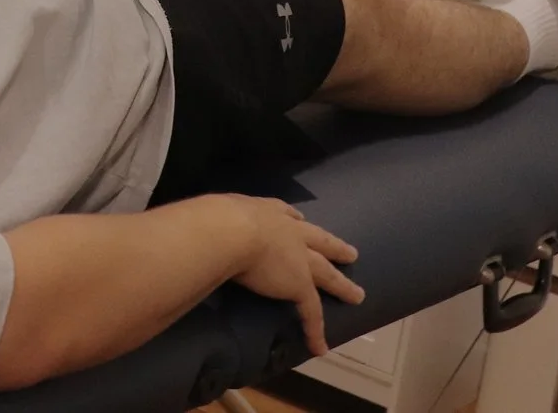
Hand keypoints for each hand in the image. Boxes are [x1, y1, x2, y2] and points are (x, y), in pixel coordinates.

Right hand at [214, 195, 364, 356]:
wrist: (231, 231)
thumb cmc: (218, 219)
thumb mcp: (219, 211)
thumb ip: (217, 220)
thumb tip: (201, 227)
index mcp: (266, 212)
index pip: (287, 214)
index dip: (295, 219)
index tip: (301, 219)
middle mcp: (289, 231)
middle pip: (319, 241)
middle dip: (334, 247)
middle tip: (351, 252)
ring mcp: (299, 259)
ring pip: (326, 274)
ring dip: (342, 285)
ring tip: (356, 294)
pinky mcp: (299, 285)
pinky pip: (311, 312)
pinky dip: (315, 331)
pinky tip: (321, 346)